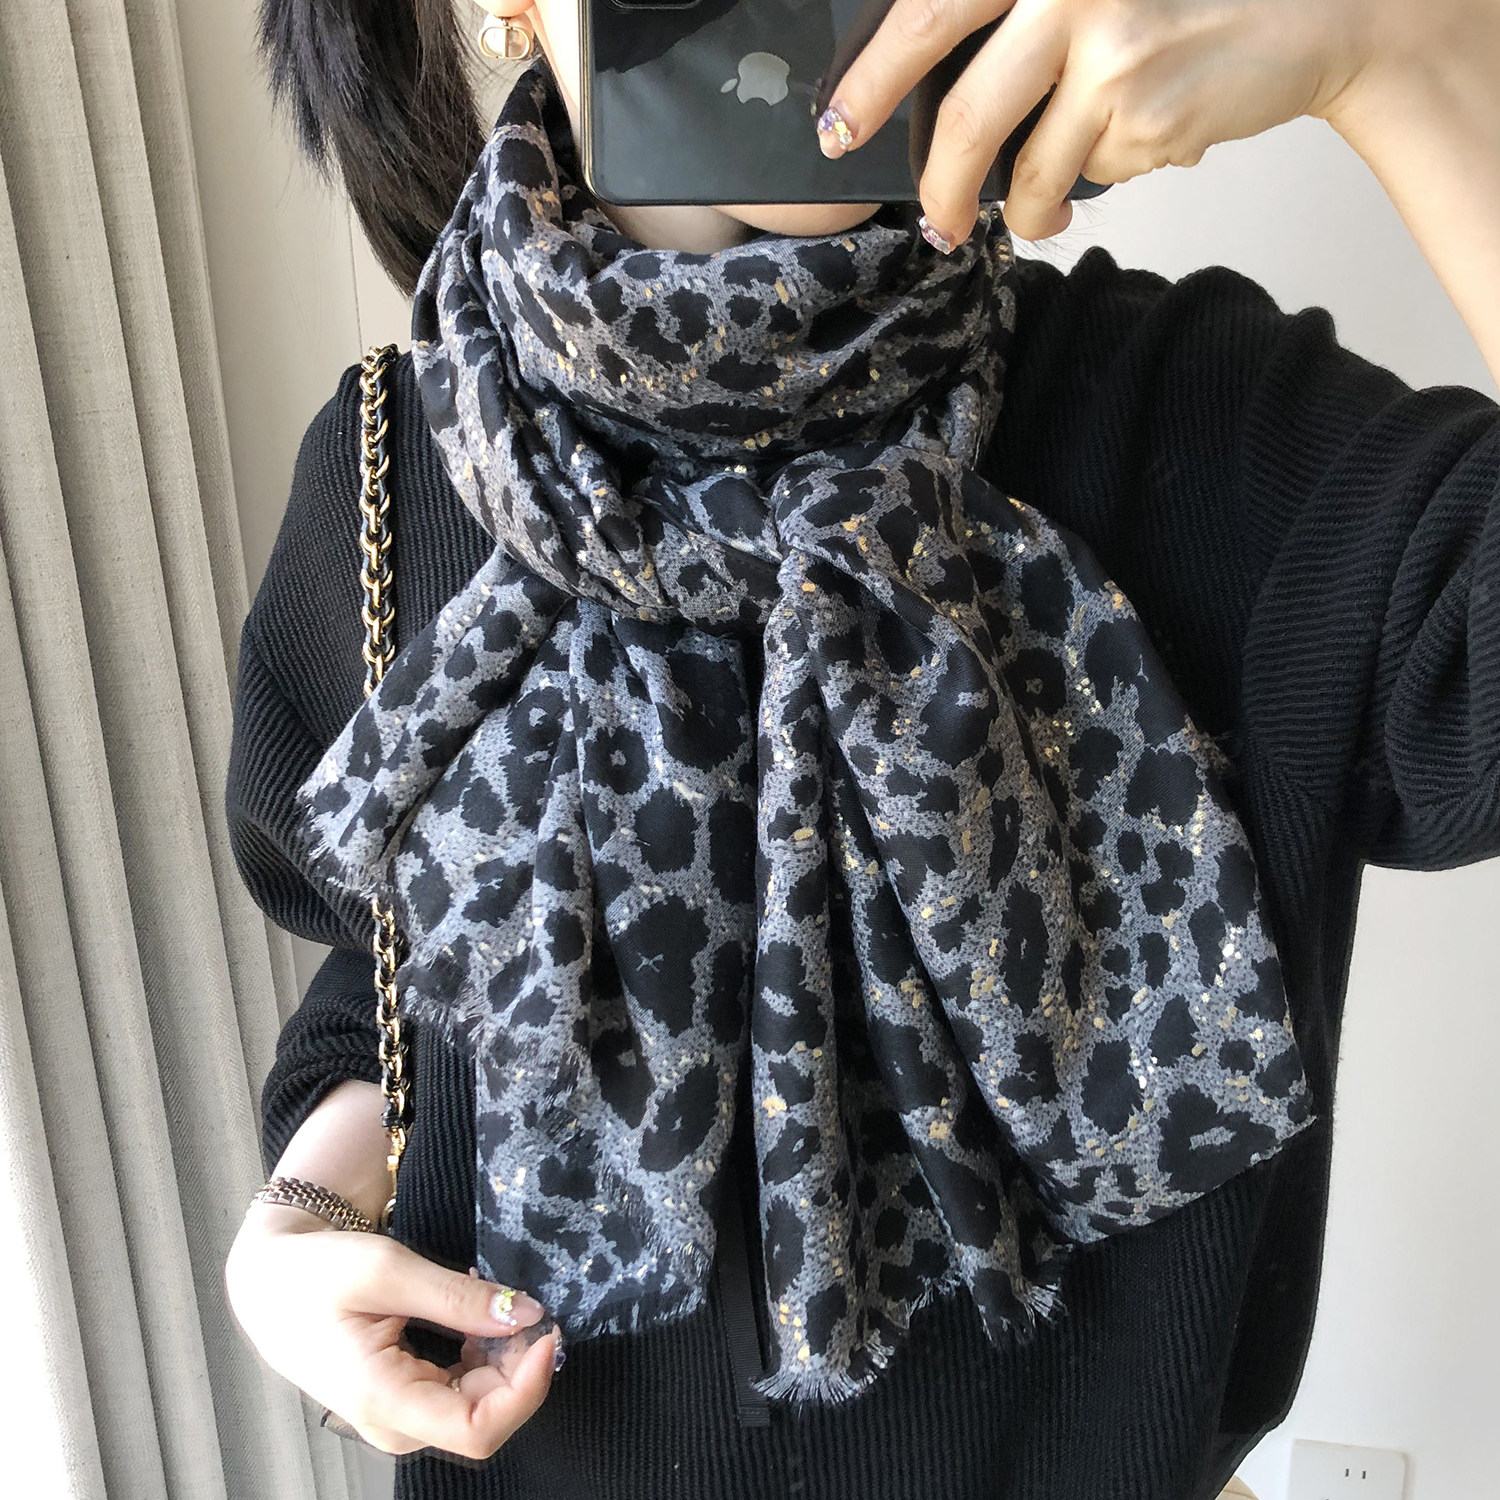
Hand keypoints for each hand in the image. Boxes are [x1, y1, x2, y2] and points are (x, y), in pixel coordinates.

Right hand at [224, 1203, 558, 1458]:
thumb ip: (458, 1298)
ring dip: (504, 1358)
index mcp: (382, 1398)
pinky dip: (484, 1355)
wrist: (269, 1284)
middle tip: (523, 1302)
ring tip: (490, 1300)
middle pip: (485, 1416)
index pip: (477, 1429)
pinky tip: (474, 1314)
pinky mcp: (404, 1400)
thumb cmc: (315, 1274)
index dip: (526, 1388)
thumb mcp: (388, 1269)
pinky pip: (462, 1391)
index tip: (545, 1332)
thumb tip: (527, 1315)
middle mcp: (392, 1422)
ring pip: (478, 1404)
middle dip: (519, 1365)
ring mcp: (398, 1416)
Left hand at [814, 0, 1376, 246]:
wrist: (1320, 6)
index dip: (872, 78)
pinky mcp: (1141, 106)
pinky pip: (1088, 172)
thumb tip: (935, 95)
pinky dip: (1100, 177)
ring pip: (1026, 168)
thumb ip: (1022, 20)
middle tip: (934, 221)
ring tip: (1038, 212)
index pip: (928, 13)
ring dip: (1026, 209)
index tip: (836, 126)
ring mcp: (1103, 44)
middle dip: (938, 186)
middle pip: (962, 115)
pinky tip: (1141, 139)